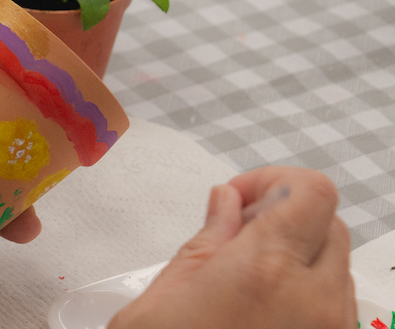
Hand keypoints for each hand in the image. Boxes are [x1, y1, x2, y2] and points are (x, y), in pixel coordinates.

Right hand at [110, 166, 354, 328]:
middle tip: (236, 239)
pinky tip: (258, 315)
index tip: (237, 201)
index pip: (311, 191)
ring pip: (337, 269)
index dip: (273, 182)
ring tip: (245, 286)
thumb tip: (227, 202)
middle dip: (287, 220)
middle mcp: (313, 299)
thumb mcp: (161, 297)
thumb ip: (207, 241)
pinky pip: (334, 311)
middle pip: (330, 225)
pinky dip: (306, 298)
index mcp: (265, 268)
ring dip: (300, 261)